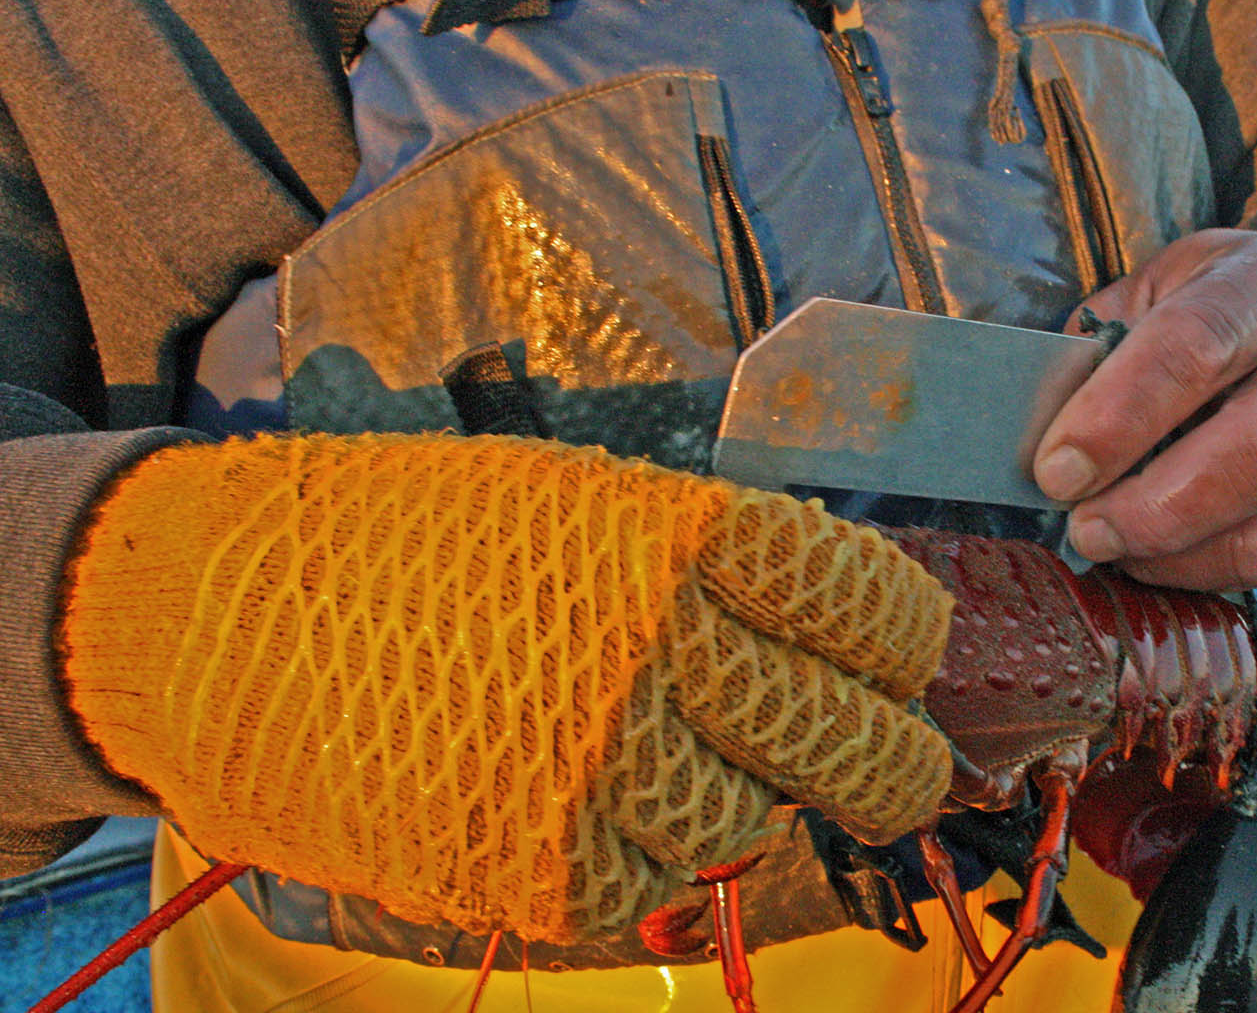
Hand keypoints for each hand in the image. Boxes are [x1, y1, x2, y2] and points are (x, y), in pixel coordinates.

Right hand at [60, 434, 953, 941]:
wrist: (210, 608)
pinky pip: (651, 893)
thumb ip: (708, 565)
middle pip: (860, 744)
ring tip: (661, 760)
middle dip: (891, 764)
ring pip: (753, 830)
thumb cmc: (404, 541)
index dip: (904, 647)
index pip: (876, 610)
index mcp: (684, 536)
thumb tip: (835, 633)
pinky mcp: (531, 867)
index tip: (897, 663)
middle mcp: (662, 651)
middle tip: (887, 766)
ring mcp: (598, 768)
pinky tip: (582, 808)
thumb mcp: (576, 504)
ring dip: (733, 807)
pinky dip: (639, 864)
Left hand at [1032, 230, 1256, 589]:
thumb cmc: (1216, 309)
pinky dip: (1204, 570)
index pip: (1198, 345)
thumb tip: (1037, 434)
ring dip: (1175, 554)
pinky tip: (1158, 554)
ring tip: (1113, 546)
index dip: (1118, 417)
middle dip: (1154, 506)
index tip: (1056, 470)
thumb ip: (1101, 348)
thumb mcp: (1158, 290)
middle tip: (1083, 527)